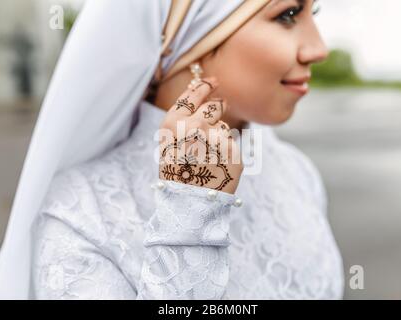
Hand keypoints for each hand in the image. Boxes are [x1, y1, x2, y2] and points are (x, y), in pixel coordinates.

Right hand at [158, 77, 242, 193]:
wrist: (189, 205)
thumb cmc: (176, 175)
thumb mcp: (167, 146)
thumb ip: (181, 122)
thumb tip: (204, 98)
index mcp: (173, 124)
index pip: (192, 95)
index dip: (202, 86)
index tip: (211, 80)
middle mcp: (194, 126)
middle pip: (214, 105)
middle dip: (218, 106)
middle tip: (220, 107)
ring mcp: (214, 138)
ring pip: (224, 127)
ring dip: (220, 135)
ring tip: (210, 156)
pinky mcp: (232, 151)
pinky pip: (231, 144)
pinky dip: (227, 153)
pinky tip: (218, 165)